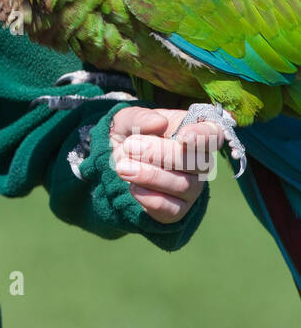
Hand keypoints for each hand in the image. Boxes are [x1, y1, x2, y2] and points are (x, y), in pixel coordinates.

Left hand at [108, 106, 224, 224]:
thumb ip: (140, 118)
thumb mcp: (128, 120)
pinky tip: (132, 186)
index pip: (213, 134)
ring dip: (148, 175)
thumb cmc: (131, 135)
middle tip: (130, 146)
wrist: (115, 163)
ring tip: (122, 167)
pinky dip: (147, 197)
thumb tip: (159, 122)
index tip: (183, 137)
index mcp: (194, 133)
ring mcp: (192, 188)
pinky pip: (169, 208)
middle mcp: (200, 162)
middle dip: (160, 154)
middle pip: (196, 162)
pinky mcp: (177, 210)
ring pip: (182, 185)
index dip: (203, 136)